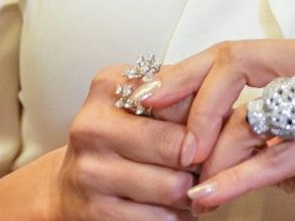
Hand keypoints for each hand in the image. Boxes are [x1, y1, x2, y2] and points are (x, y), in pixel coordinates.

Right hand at [43, 63, 198, 220]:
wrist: (72, 182)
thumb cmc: (116, 139)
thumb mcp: (141, 102)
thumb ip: (180, 95)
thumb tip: (223, 112)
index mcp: (108, 88)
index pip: (179, 101)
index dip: (206, 121)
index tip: (213, 131)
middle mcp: (93, 127)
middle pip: (178, 146)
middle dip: (203, 160)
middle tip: (209, 163)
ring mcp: (91, 172)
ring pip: (173, 186)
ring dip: (193, 191)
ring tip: (193, 186)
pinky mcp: (96, 212)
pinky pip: (160, 219)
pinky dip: (177, 216)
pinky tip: (173, 208)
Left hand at [150, 39, 294, 219]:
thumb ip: (252, 127)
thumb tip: (186, 130)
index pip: (233, 49)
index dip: (185, 72)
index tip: (147, 98)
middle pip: (235, 62)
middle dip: (189, 100)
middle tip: (163, 138)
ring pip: (252, 112)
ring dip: (211, 152)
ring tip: (187, 183)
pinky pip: (277, 154)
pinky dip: (237, 178)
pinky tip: (210, 197)